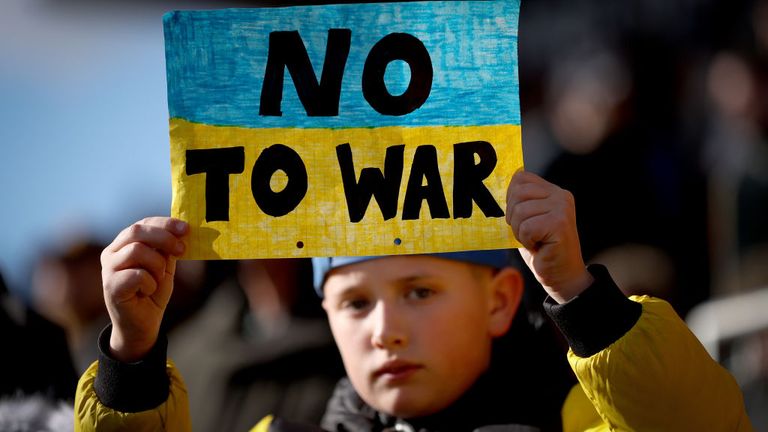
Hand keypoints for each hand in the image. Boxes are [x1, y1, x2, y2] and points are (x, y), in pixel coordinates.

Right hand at [101, 217, 187, 361]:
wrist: (142, 324)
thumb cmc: (152, 292)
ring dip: (157, 265)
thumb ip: (169, 249)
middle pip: (137, 230)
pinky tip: (147, 292)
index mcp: (124, 244)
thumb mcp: (165, 266)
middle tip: (182, 250)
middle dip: (164, 237)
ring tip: (158, 279)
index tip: (186, 229)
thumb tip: (183, 231)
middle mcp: (112, 253)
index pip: (143, 223)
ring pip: (137, 250)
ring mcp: (108, 269)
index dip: (165, 223)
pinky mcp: (110, 286)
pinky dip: (150, 283)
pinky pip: (137, 274)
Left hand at [506, 171, 592, 303]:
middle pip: (517, 193)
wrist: (562, 276)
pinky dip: (526, 241)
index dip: (510, 198)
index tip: (519, 218)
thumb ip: (518, 202)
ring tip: (534, 240)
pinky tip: (539, 247)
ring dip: (520, 232)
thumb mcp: (527, 220)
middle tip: (527, 233)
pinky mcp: (560, 223)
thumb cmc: (541, 249)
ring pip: (520, 211)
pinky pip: (526, 227)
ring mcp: (562, 208)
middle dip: (513, 218)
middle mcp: (561, 196)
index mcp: (553, 191)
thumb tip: (497, 185)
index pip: (520, 177)